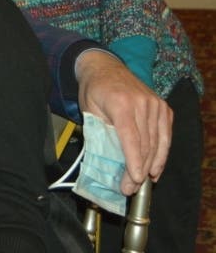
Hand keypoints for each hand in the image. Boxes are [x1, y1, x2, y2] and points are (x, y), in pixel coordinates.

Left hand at [75, 49, 172, 193]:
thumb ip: (99, 133)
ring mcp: (155, 104)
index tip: (132, 181)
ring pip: (158, 142)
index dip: (133, 163)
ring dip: (152, 165)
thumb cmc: (94, 90)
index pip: (131, 139)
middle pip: (145, 144)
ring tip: (144, 182)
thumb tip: (108, 162)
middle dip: (139, 169)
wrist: (105, 67)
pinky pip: (165, 135)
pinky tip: (155, 168)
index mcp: (121, 103)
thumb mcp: (89, 110)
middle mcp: (142, 103)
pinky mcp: (163, 107)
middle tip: (130, 187)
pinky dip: (162, 153)